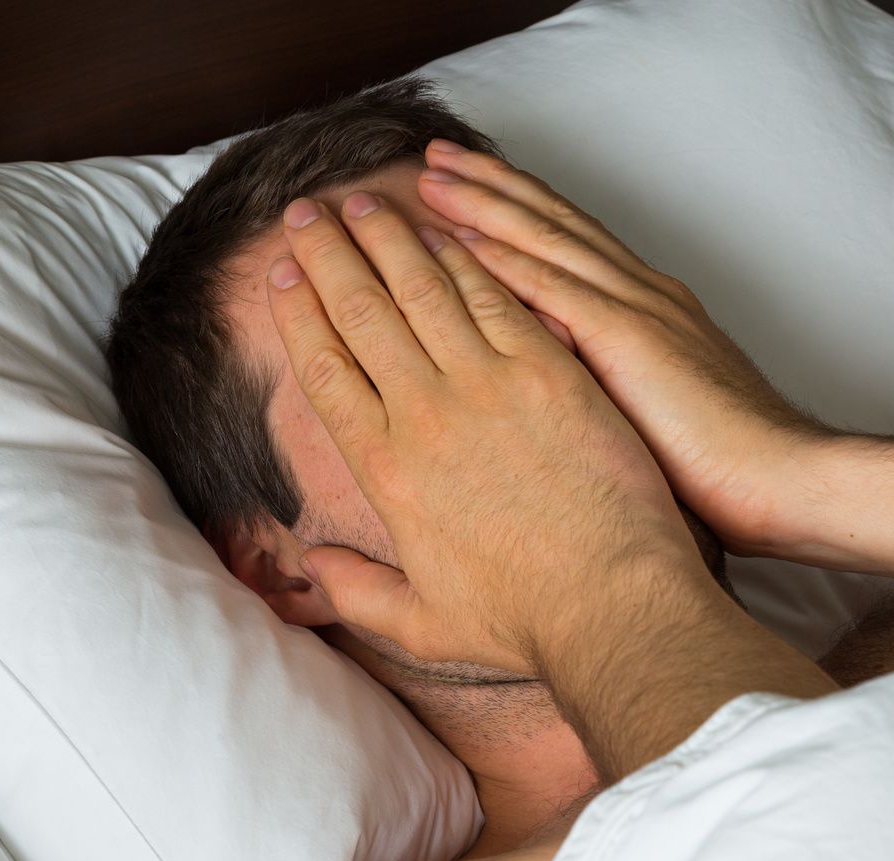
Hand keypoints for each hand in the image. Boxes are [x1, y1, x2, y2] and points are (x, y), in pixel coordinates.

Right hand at [265, 190, 715, 675]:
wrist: (610, 604)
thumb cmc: (525, 621)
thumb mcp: (420, 623)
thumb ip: (356, 591)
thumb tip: (312, 566)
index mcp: (386, 469)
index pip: (325, 370)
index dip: (299, 315)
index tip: (283, 276)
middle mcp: (424, 415)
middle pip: (361, 313)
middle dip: (329, 254)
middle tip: (309, 212)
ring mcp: (487, 386)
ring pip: (422, 290)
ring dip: (388, 239)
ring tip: (365, 203)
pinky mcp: (549, 371)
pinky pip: (496, 297)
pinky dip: (467, 258)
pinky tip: (447, 229)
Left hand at [415, 139, 832, 556]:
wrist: (787, 482)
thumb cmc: (732, 472)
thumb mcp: (658, 417)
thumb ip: (616, 390)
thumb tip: (568, 393)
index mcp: (652, 314)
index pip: (576, 248)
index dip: (523, 213)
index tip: (472, 191)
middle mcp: (643, 296)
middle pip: (555, 225)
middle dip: (493, 188)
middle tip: (437, 159)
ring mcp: (636, 311)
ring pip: (545, 240)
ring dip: (483, 206)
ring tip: (430, 179)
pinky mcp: (628, 339)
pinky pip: (551, 285)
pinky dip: (502, 257)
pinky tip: (457, 239)